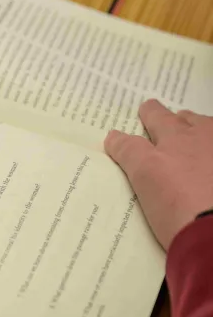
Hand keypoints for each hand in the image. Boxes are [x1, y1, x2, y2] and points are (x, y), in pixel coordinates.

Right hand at [104, 99, 212, 250]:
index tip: (144, 112)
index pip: (155, 118)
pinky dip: (209, 159)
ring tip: (196, 145)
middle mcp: (205, 139)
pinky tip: (206, 173)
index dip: (148, 115)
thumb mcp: (146, 175)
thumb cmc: (180, 204)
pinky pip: (212, 160)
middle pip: (189, 121)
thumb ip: (129, 151)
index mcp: (178, 137)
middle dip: (178, 120)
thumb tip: (114, 137)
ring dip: (202, 135)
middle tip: (172, 123)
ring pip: (209, 134)